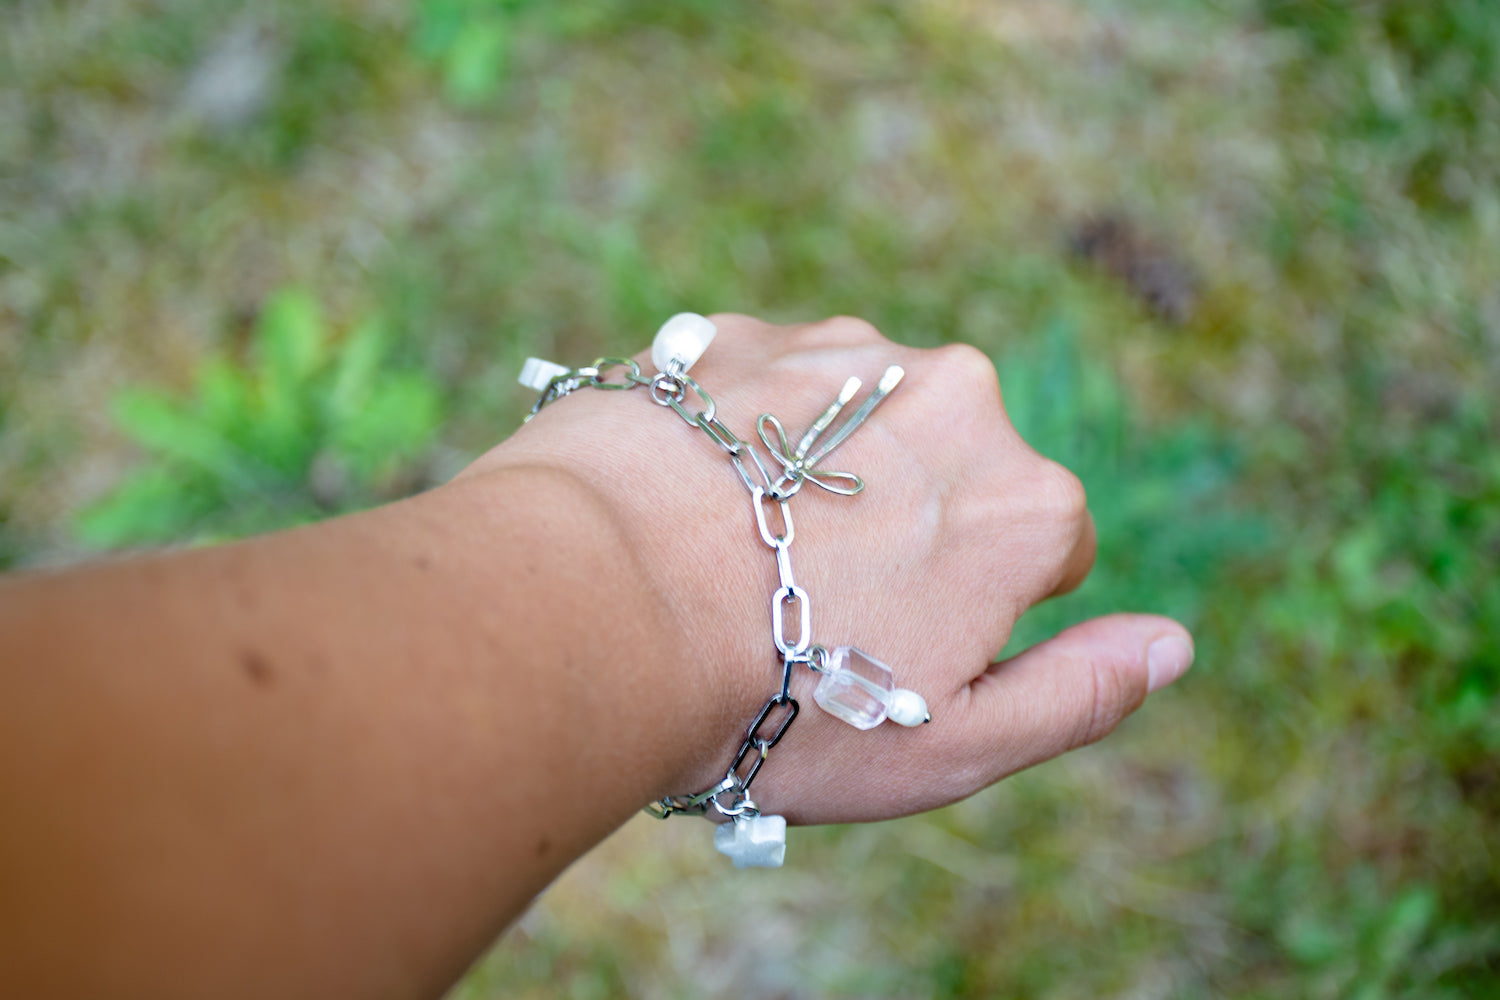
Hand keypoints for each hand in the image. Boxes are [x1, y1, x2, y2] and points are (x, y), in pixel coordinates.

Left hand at [471, 314, 1193, 824]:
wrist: (594, 603)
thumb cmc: (780, 699)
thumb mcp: (954, 744)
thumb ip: (1081, 692)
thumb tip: (1175, 645)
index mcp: (1024, 500)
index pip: (1042, 546)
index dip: (968, 606)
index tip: (887, 641)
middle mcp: (953, 396)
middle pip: (954, 469)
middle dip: (904, 527)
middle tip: (804, 605)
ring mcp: (839, 350)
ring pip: (861, 419)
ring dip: (822, 473)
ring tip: (736, 553)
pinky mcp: (735, 332)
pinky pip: (763, 385)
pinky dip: (739, 434)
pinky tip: (683, 501)